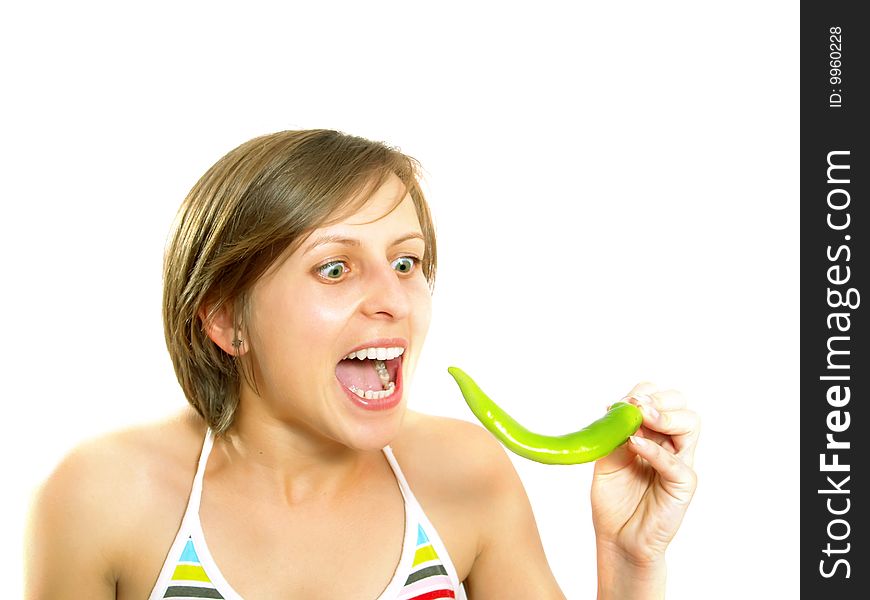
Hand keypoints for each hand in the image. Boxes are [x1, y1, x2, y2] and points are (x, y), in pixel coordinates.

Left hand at [591, 382, 699, 566]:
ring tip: (641, 417)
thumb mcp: (607, 459)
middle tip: (635, 406)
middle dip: (658, 399)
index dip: (644, 394)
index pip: (659, 400)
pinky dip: (655, 450)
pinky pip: (676, 462)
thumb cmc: (614, 500)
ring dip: (664, 416)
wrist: (618, 538)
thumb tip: (617, 408)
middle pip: (680, 405)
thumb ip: (615, 435)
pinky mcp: (683, 485)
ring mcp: (680, 462)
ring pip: (690, 424)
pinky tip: (635, 445)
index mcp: (652, 434)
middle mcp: (670, 444)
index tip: (622, 401)